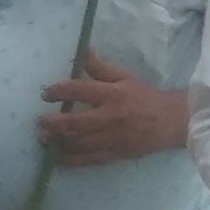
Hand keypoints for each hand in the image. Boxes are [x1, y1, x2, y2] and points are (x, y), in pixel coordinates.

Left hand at [35, 52, 190, 165]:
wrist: (171, 122)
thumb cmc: (144, 97)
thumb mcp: (123, 76)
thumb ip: (100, 66)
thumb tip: (83, 49)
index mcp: (111, 94)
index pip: (79, 90)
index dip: (58, 91)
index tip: (45, 94)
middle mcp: (108, 118)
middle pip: (74, 122)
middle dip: (52, 123)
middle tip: (39, 122)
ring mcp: (110, 139)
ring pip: (78, 144)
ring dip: (57, 142)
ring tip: (43, 139)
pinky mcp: (113, 155)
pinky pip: (87, 160)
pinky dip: (70, 160)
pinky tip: (57, 157)